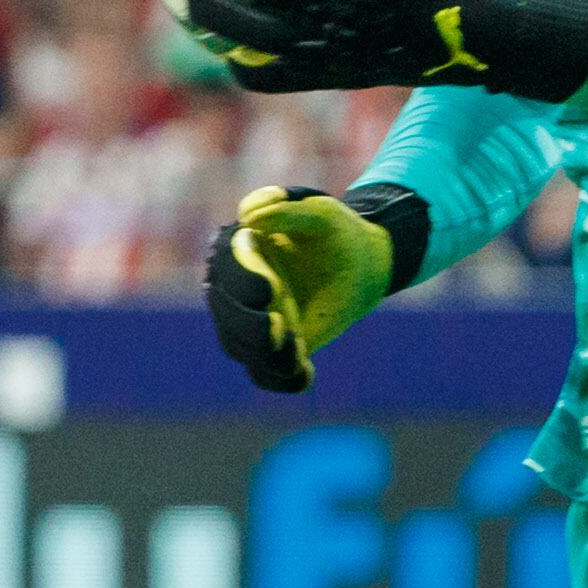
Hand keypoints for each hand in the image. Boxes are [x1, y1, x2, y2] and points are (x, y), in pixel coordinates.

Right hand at [202, 181, 429, 392]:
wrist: (361, 262)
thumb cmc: (336, 232)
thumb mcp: (319, 212)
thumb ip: (285, 208)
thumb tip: (248, 217)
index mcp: (239, 251)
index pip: (227, 270)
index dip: (243, 281)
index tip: (270, 287)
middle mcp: (238, 290)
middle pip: (227, 316)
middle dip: (249, 326)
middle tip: (280, 329)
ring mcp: (254, 322)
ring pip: (241, 348)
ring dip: (265, 355)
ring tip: (298, 351)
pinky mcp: (276, 348)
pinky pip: (266, 375)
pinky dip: (282, 379)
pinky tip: (307, 373)